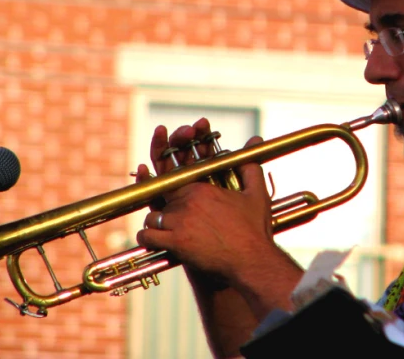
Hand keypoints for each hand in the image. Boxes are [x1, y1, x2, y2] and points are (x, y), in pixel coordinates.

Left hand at [135, 119, 282, 285]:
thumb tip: (253, 142)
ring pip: (152, 216)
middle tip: (173, 216)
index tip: (174, 194)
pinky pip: (148, 236)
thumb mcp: (257, 194)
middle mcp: (187, 201)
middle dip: (166, 206)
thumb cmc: (254, 230)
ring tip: (164, 229)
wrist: (252, 260)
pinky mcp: (176, 242)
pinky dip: (147, 238)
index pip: (174, 179)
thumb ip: (250, 168)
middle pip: (162, 198)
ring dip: (155, 223)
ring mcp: (179, 222)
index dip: (171, 184)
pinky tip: (152, 240)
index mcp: (201, 188)